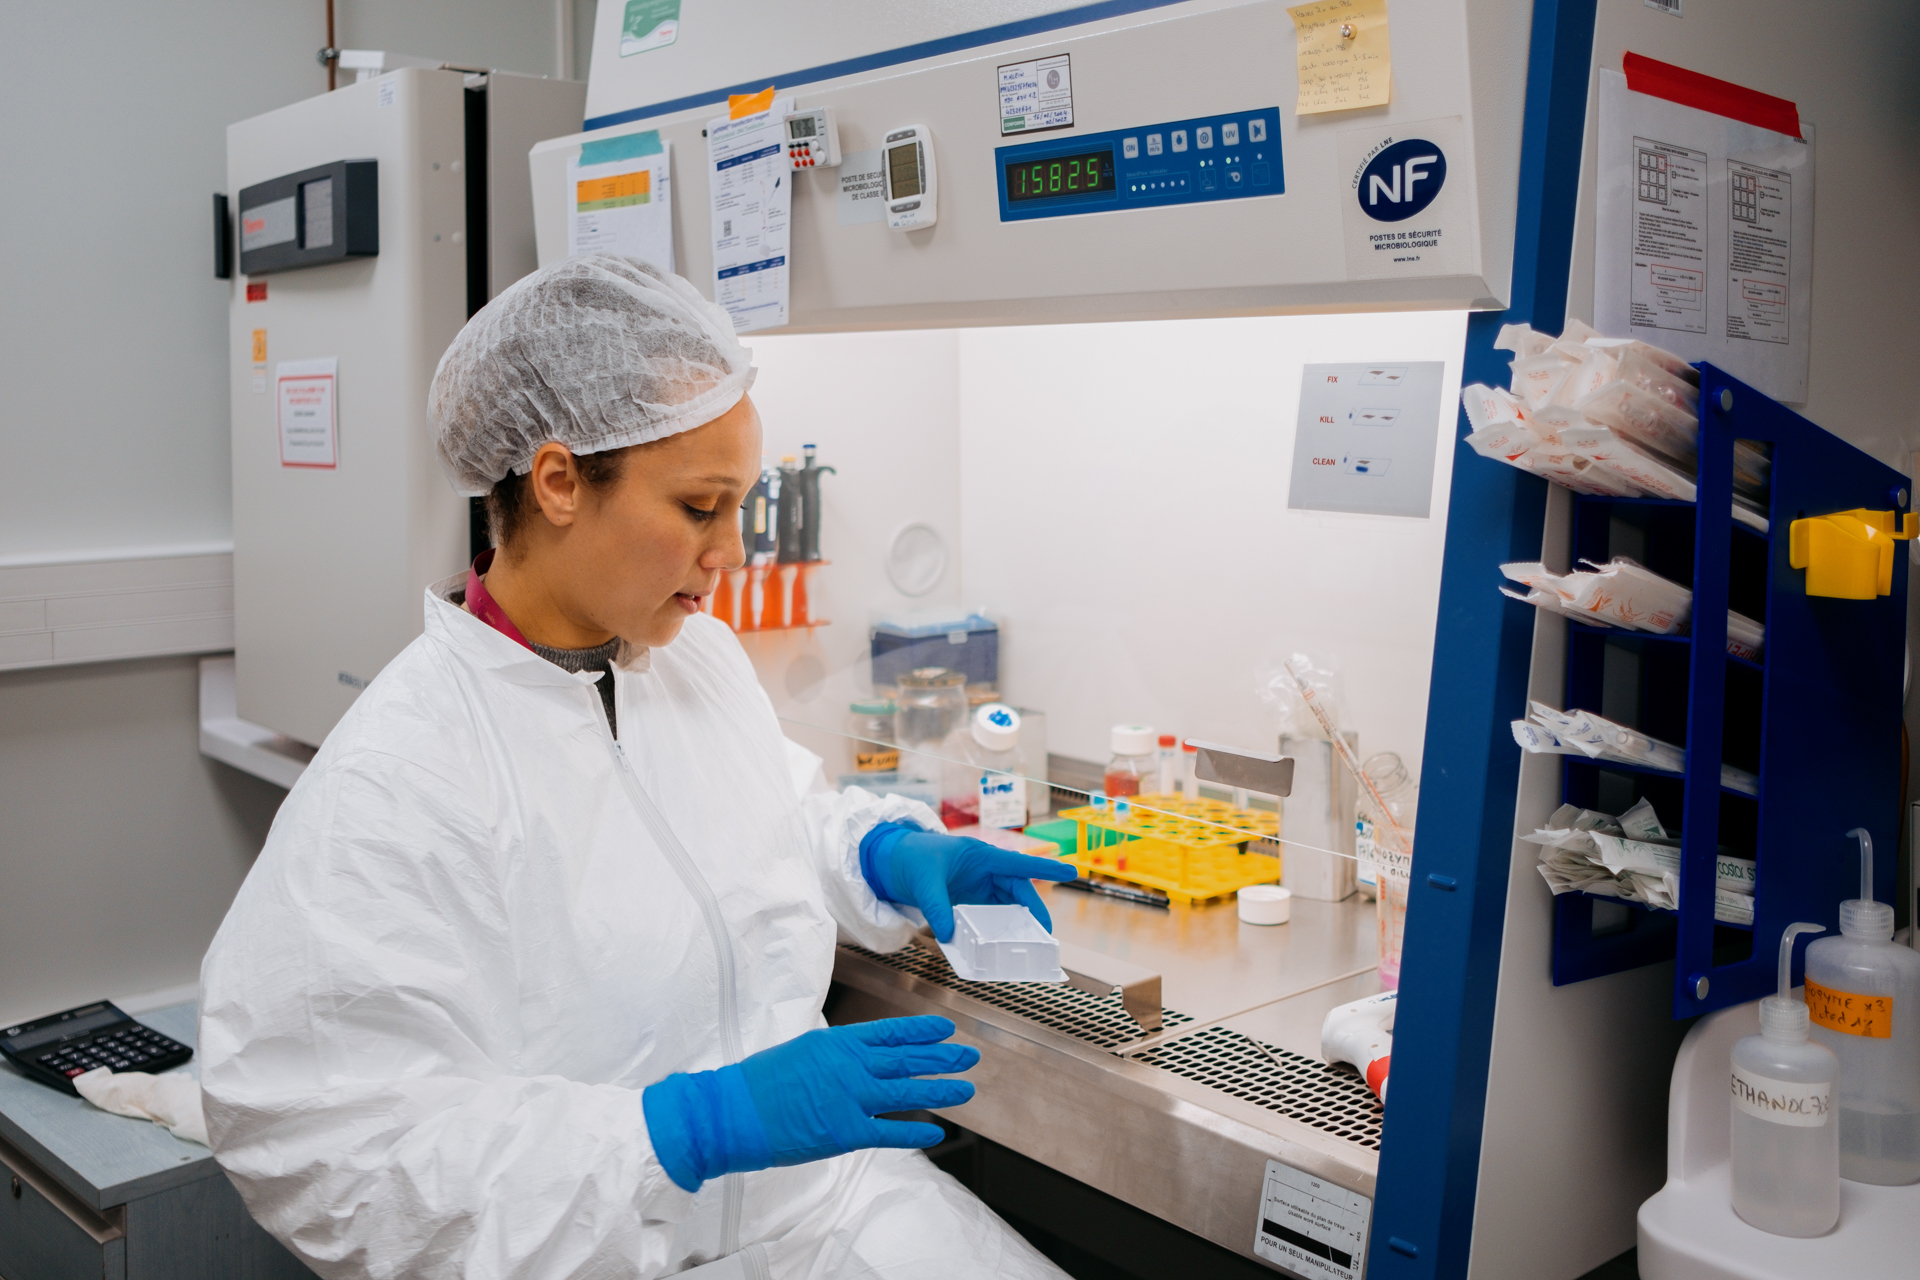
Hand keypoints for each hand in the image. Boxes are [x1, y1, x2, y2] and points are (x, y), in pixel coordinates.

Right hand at [642, 1016, 976, 1191]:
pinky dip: (916, 1133)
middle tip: (970, 1055)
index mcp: (839, 1042)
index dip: (923, 1030)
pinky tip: (936, 1132)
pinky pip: (890, 1132)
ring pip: (908, 1091)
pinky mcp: (845, 1132)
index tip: (946, 1027)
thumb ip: (837, 1054)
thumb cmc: (761, 1082)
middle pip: (908, 1059)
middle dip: (943, 1057)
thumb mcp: (803, 1050)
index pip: (892, 1032)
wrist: (734, 1112)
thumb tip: (861, 1056)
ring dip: (941, 1088)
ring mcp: (851, 1098)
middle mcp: (851, 1066)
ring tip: (967, 1087)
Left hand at [860, 823, 1078, 941]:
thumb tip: (948, 935)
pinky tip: (996, 946)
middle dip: (1032, 911)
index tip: (1072, 872)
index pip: (1018, 863)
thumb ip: (937, 908)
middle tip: (1044, 934)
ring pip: (1005, 907)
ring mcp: (977, 887)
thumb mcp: (924, 882)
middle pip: (1017, 891)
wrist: (890, 862)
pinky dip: (993, 931)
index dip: (1046, 867)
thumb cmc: (911, 858)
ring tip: (1026, 944)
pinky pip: (987, 917)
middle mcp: (984, 871)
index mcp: (981, 856)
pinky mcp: (967, 901)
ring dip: (1014, 924)